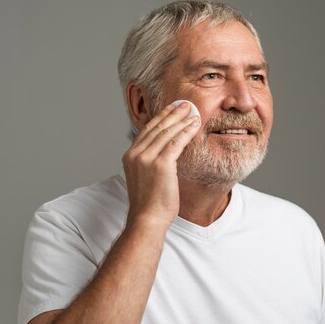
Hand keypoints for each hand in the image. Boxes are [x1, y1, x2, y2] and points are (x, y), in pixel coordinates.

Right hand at [122, 102, 200, 228]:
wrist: (147, 219)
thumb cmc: (149, 204)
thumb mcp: (145, 178)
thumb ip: (150, 163)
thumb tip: (166, 153)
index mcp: (130, 156)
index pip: (147, 130)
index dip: (161, 117)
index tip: (171, 109)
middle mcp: (135, 154)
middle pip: (156, 127)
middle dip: (172, 113)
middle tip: (184, 104)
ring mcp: (146, 158)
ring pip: (166, 132)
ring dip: (181, 120)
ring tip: (192, 111)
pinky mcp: (160, 164)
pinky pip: (175, 142)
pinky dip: (186, 131)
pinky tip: (194, 125)